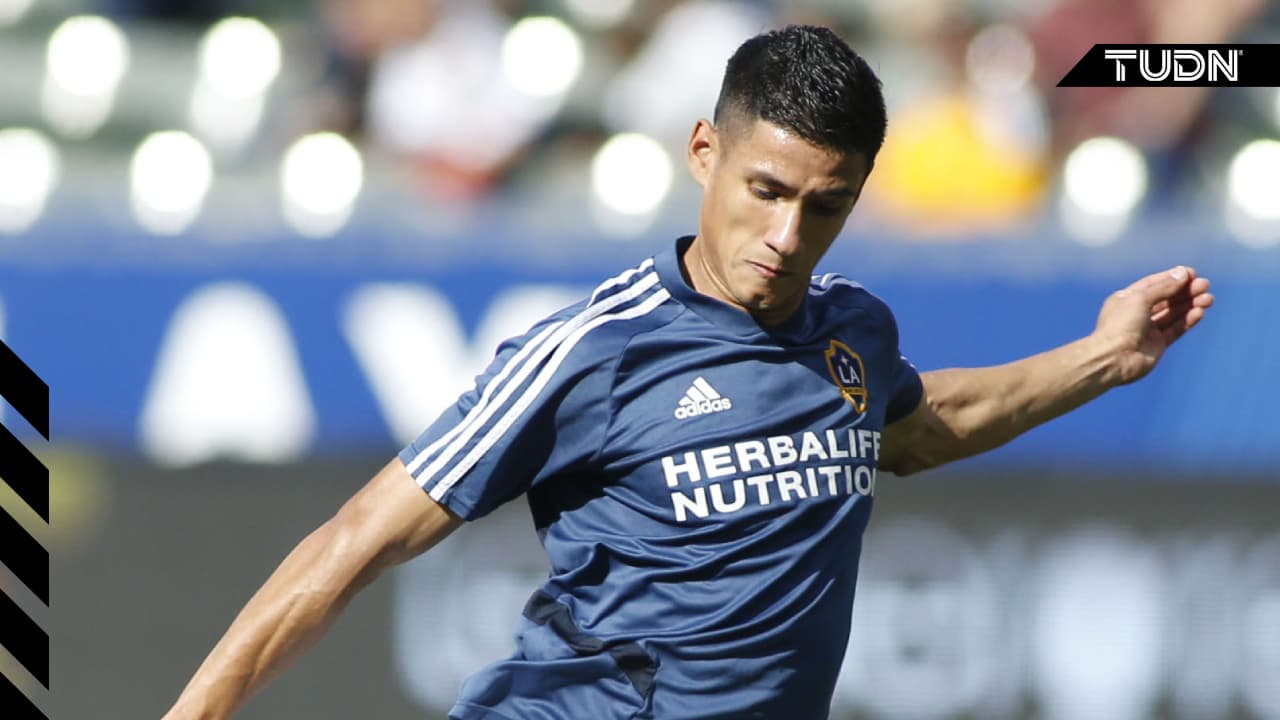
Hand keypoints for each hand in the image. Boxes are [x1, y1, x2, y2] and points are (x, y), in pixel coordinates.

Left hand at [1094, 265, 1213, 384]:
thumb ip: (1163, 287)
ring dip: (1190, 305)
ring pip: (1173, 314)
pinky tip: (1199, 312)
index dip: (1172, 278)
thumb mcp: (1140, 299)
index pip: (1153, 284)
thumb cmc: (1119, 326)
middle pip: (1166, 298)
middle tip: (1204, 285)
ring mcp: (1147, 330)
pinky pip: (1176, 329)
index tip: (1191, 273)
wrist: (1113, 359)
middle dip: (1185, 291)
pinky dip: (1188, 320)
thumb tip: (1183, 273)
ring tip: (1209, 298)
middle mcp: (1136, 313)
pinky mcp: (1157, 344)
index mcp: (1126, 299)